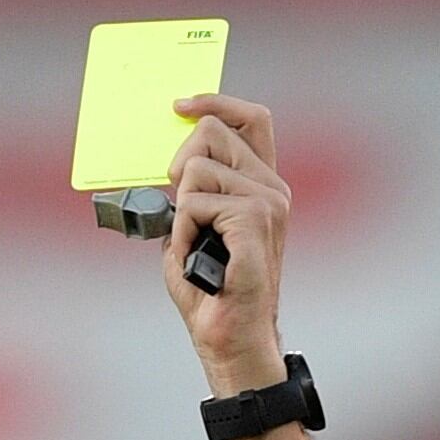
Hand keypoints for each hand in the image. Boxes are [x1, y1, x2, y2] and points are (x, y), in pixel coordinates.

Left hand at [164, 92, 290, 391]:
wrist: (229, 337)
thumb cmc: (209, 291)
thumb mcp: (190, 231)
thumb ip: (187, 195)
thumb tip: (168, 167)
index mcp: (261, 184)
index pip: (251, 119)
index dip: (215, 102)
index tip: (180, 105)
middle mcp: (270, 187)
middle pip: (212, 132)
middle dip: (179, 167)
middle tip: (181, 215)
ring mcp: (267, 201)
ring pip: (195, 170)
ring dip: (179, 213)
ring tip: (193, 248)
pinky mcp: (254, 220)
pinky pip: (192, 204)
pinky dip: (181, 235)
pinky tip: (194, 260)